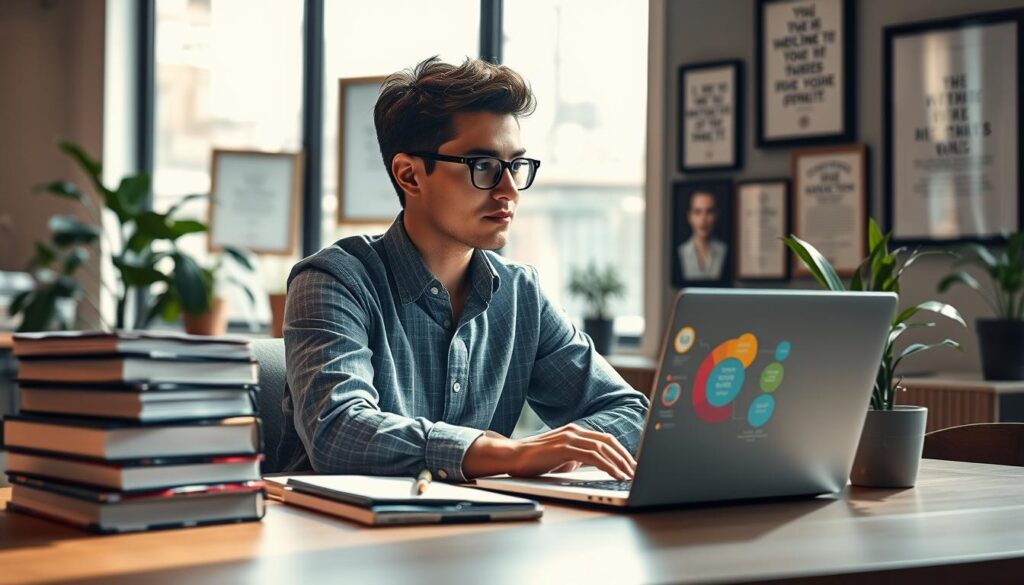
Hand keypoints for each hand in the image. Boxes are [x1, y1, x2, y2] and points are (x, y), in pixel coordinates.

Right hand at [463, 423, 635, 479]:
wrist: (511, 457)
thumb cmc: (534, 460)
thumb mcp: (560, 457)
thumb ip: (575, 457)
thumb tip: (590, 464)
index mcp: (574, 431)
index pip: (604, 439)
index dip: (621, 451)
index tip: (631, 464)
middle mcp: (574, 431)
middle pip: (608, 441)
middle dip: (625, 457)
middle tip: (636, 471)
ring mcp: (569, 438)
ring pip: (603, 448)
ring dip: (619, 463)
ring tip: (629, 476)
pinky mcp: (564, 448)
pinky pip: (592, 456)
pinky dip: (607, 465)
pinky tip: (615, 474)